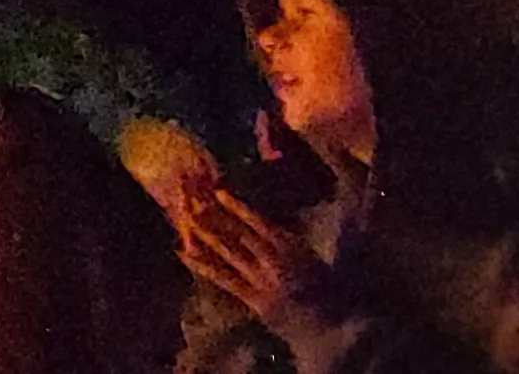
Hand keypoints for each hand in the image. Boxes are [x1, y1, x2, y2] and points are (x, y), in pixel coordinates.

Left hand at [178, 190, 313, 327]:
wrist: (333, 327)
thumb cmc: (326, 292)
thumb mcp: (311, 259)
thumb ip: (287, 242)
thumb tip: (264, 224)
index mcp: (292, 248)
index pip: (260, 222)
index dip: (238, 207)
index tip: (218, 192)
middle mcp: (276, 262)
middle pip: (239, 234)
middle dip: (215, 216)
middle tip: (192, 200)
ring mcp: (264, 281)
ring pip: (229, 253)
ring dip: (206, 235)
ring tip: (186, 219)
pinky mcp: (255, 300)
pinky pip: (225, 280)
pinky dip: (203, 266)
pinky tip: (185, 254)